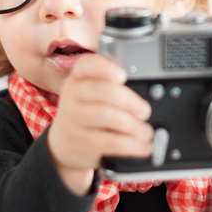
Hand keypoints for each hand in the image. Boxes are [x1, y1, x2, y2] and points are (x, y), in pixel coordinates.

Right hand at [46, 54, 153, 195]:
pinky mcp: (80, 141)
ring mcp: (74, 119)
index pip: (86, 65)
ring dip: (132, 125)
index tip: (122, 76)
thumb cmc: (87, 111)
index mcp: (79, 78)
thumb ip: (112, 85)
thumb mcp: (92, 93)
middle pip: (101, 92)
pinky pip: (108, 141)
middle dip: (129, 101)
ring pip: (105, 116)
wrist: (65, 143)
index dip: (104, 69)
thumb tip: (146, 91)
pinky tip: (142, 146)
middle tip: (145, 111)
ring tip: (146, 131)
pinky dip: (130, 145)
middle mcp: (73, 95)